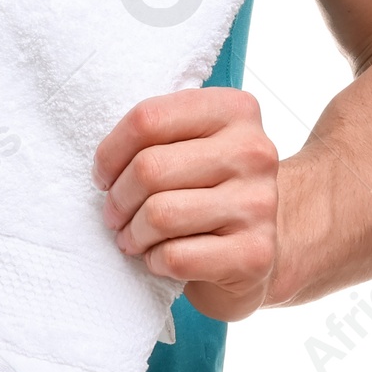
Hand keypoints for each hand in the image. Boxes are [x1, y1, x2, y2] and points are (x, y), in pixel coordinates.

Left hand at [91, 88, 279, 322]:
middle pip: (150, 168)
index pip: (149, 118)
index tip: (103, 175)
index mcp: (234, 110)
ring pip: (160, 214)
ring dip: (133, 233)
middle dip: (118, 198)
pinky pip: (176, 256)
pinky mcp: (255, 254)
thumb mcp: (191, 142)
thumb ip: (157, 134)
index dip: (110, 152)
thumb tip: (105, 165)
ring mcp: (259, 204)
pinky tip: (161, 257)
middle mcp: (253, 152)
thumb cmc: (212, 186)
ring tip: (133, 237)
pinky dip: (155, 260)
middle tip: (114, 214)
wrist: (268, 241)